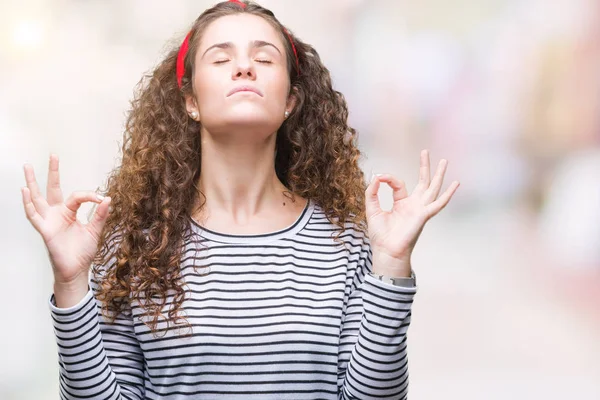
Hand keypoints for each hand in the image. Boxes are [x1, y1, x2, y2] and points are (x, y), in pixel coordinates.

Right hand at [21, 154, 111, 305]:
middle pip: (53, 188)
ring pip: (38, 198)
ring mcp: (49, 220)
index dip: (89, 195)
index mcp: (70, 212)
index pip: (77, 196)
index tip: (101, 199)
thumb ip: (100, 214)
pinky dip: (28, 204)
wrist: (77, 269)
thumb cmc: (83, 251)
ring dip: (32, 183)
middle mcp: (57, 213)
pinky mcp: (44, 230)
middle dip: (53, 172)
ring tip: (27, 167)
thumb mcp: (95, 230)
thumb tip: (108, 197)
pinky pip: (33, 215)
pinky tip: (25, 191)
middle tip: (53, 155)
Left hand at [365, 149, 459, 276]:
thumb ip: (372, 193)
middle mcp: (413, 205)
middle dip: (424, 166)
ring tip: (444, 161)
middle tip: (425, 151)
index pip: (399, 184)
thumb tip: (376, 177)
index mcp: (402, 203)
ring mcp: (420, 210)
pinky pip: (438, 204)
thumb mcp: (372, 209)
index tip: (379, 178)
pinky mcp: (423, 215)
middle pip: (422, 182)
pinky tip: (455, 184)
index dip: (388, 178)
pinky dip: (448, 194)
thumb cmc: (381, 235)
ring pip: (432, 188)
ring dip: (439, 175)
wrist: (386, 251)